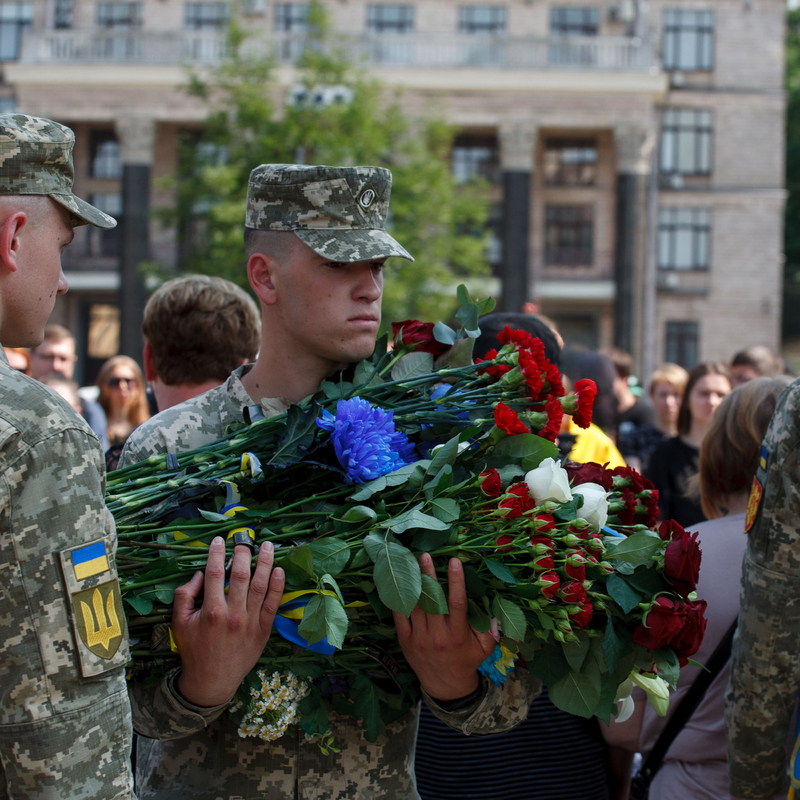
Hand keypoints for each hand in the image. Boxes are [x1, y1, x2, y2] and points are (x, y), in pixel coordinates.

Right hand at [173, 537, 284, 706]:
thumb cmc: (194, 650)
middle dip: (243, 553)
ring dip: (265, 563)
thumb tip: (199, 574)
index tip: (219, 540)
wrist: (211, 681)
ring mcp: (250, 622)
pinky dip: (277, 586)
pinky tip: (279, 570)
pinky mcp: (263, 630)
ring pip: (260, 585)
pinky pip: (272, 604)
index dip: (217, 553)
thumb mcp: (179, 623)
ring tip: (267, 546)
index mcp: (211, 611)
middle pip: (240, 575)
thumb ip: (184, 595)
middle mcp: (233, 614)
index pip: (214, 573)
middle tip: (244, 540)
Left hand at [393, 554, 494, 701]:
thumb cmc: (467, 659)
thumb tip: (493, 608)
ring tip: (409, 563)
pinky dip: (398, 599)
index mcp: (458, 635)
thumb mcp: (485, 647)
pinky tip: (397, 582)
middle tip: (425, 555)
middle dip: (428, 575)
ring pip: (415, 605)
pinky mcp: (405, 640)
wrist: (445, 684)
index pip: (457, 603)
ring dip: (413, 583)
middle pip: (432, 600)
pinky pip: (399, 616)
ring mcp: (419, 638)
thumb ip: (490, 628)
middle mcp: (438, 635)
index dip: (456, 581)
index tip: (455, 561)